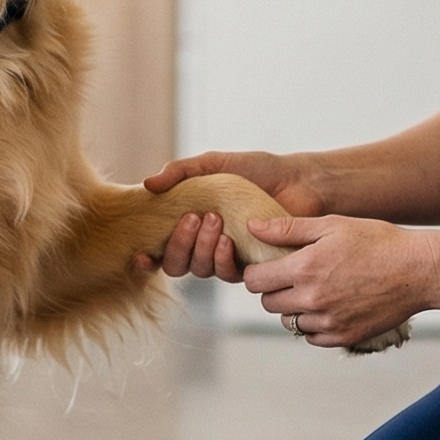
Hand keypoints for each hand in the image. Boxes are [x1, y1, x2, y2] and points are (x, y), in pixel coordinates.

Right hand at [138, 151, 327, 282]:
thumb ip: (181, 171)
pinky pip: (227, 275)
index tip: (141, 254)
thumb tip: (148, 184)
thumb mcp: (215, 164)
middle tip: (193, 218)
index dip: (146, 259)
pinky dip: (222, 259)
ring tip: (215, 221)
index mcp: (191, 224)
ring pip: (199, 269)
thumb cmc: (257, 171)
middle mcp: (205, 244)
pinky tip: (228, 241)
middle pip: (176, 264)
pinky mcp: (250, 265)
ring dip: (201, 249)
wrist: (298, 181)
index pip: (160, 249)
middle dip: (179, 245)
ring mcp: (227, 257)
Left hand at [239, 214, 430, 348]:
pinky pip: (311, 337)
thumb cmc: (377, 241)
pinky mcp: (345, 337)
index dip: (257, 272)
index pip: (254, 281)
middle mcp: (312, 300)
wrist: (418, 271)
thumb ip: (288, 229)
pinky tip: (329, 306)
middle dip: (274, 289)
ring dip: (294, 308)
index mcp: (304, 269)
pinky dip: (313, 324)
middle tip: (294, 276)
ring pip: (288, 323)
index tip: (269, 266)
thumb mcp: (332, 225)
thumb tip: (252, 228)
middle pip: (268, 304)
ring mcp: (329, 322)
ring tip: (315, 290)